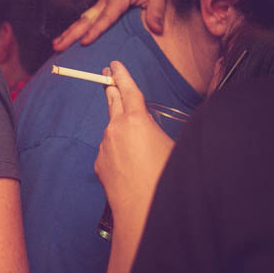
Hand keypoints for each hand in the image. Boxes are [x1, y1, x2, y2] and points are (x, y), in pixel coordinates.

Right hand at [53, 0, 167, 50]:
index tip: (84, 42)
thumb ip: (156, 12)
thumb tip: (157, 30)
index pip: (105, 18)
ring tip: (57, 43)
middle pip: (86, 19)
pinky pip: (90, 14)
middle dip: (71, 33)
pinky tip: (73, 33)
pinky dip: (80, 25)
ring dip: (70, 31)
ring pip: (85, 17)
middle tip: (57, 46)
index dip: (94, 31)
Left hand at [94, 61, 173, 225]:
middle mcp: (115, 129)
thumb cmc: (165, 177)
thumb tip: (150, 134)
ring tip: (138, 144)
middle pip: (113, 101)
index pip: (128, 90)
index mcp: (136, 120)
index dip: (121, 75)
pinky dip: (119, 154)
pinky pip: (111, 152)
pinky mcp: (99, 163)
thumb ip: (158, 133)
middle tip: (106, 74)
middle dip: (111, 86)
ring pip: (114, 132)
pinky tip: (132, 168)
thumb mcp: (173, 148)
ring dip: (121, 130)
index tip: (113, 63)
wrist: (143, 209)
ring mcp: (105, 146)